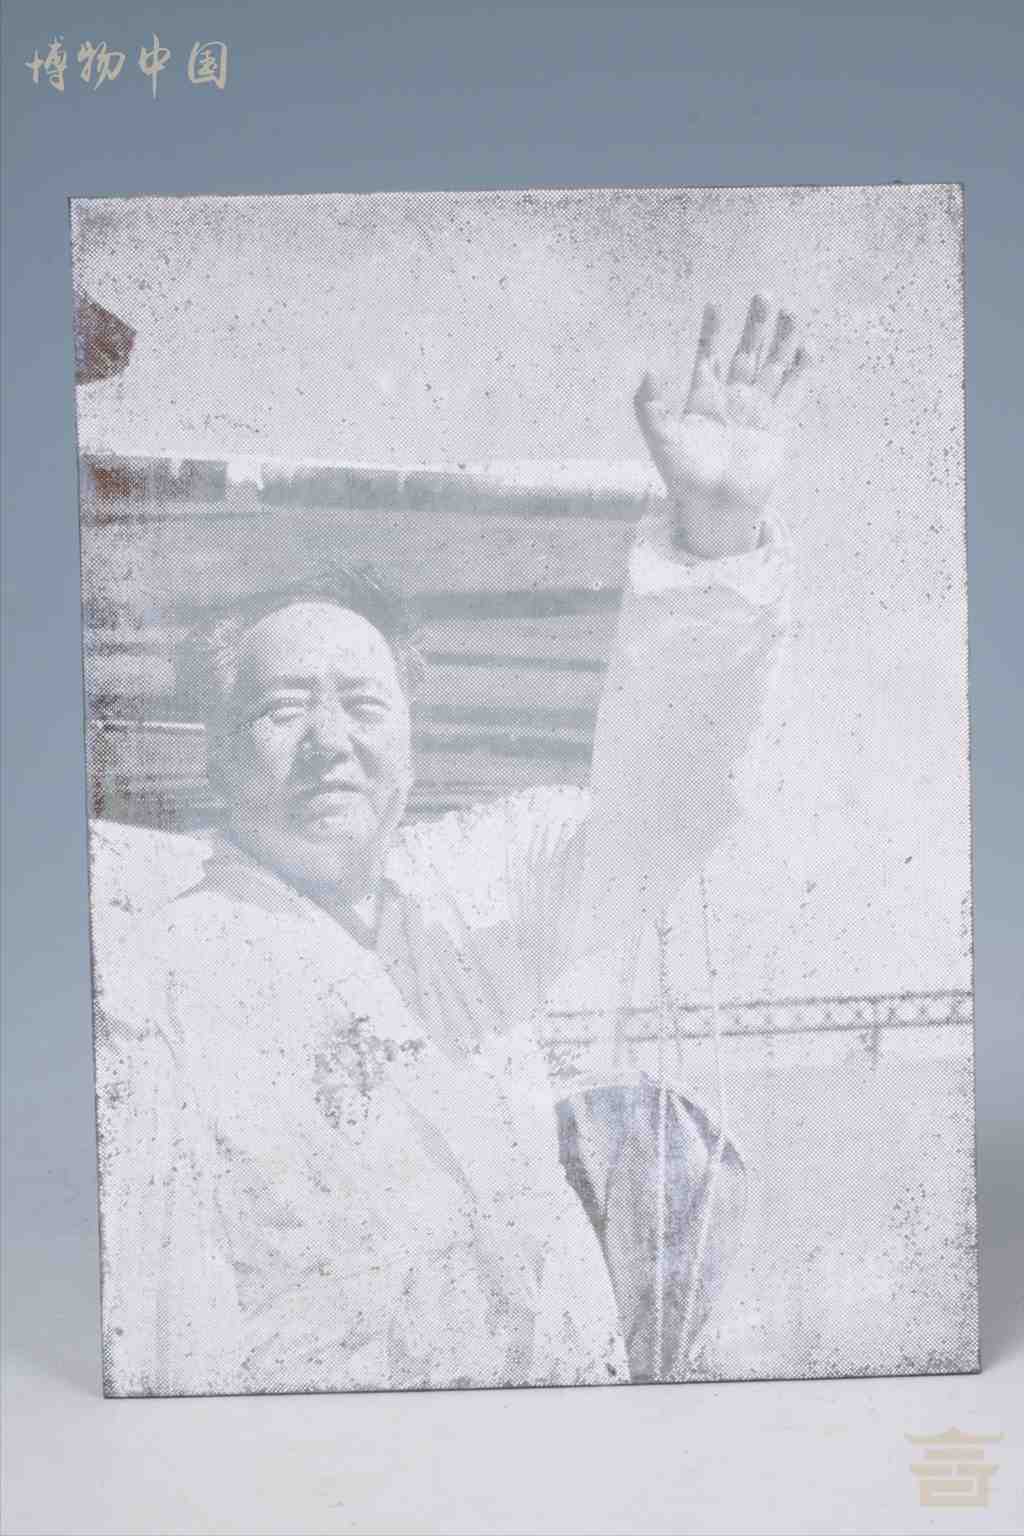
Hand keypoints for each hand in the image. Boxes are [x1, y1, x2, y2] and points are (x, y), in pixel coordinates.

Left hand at [634, 295, 811, 557]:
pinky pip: (792, 393)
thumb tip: (647, 368)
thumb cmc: (684, 477)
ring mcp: (757, 411)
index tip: (714, 304)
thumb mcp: (661, 440)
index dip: (711, 330)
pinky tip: (807, 347)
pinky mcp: (778, 426)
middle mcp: (732, 400)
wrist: (715, 508)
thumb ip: (650, 406)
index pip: (708, 355)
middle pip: (746, 353)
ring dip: (782, 340)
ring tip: (791, 311)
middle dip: (755, 325)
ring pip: (773, 366)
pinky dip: (801, 371)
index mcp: (703, 399)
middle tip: (764, 294)